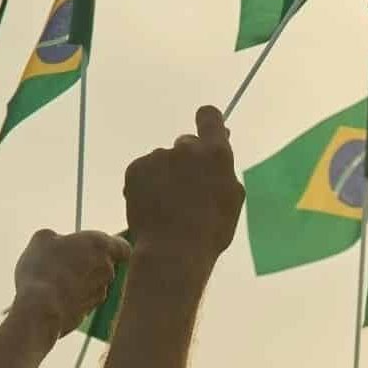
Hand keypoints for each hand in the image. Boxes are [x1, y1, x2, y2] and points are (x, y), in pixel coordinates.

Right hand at [11, 230, 132, 341]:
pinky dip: (71, 299)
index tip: (95, 248)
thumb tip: (55, 241)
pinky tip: (51, 297)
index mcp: (101, 245)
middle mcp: (107, 270)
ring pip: (93, 285)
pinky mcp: (88, 314)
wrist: (39, 309)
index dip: (112, 248)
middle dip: (88, 265)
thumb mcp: (43, 239)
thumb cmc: (43, 268)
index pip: (123, 247)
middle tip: (63, 263)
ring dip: (78, 283)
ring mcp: (100, 294)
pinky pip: (81, 302)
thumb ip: (58, 237)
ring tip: (52, 281)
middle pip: (105, 266)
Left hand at [124, 106, 245, 268]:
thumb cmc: (211, 230)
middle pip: (185, 145)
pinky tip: (151, 207)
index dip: (207, 122)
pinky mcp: (135, 168)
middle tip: (185, 192)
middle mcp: (185, 148)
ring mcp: (158, 157)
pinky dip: (146, 185)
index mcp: (215, 153)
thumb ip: (223, 171)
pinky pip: (143, 171)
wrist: (173, 250)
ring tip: (166, 207)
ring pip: (163, 161)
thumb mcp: (231, 199)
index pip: (209, 117)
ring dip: (165, 176)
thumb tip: (216, 155)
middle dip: (186, 162)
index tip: (205, 134)